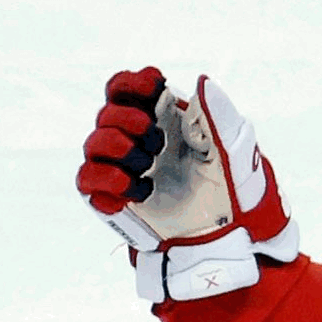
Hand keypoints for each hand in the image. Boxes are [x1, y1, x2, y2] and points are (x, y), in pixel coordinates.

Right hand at [74, 71, 296, 301]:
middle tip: (157, 139)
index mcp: (158, 122)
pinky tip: (138, 188)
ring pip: (94, 143)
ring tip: (149, 163)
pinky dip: (107, 178)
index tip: (156, 88)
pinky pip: (87, 180)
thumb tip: (202, 83)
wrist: (227, 238)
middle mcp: (136, 143)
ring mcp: (123, 171)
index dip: (132, 84)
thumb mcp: (234, 154)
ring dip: (117, 145)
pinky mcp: (115, 200)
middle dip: (128, 119)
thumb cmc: (231, 192)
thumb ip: (220, 117)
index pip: (124, 89)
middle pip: (107, 113)